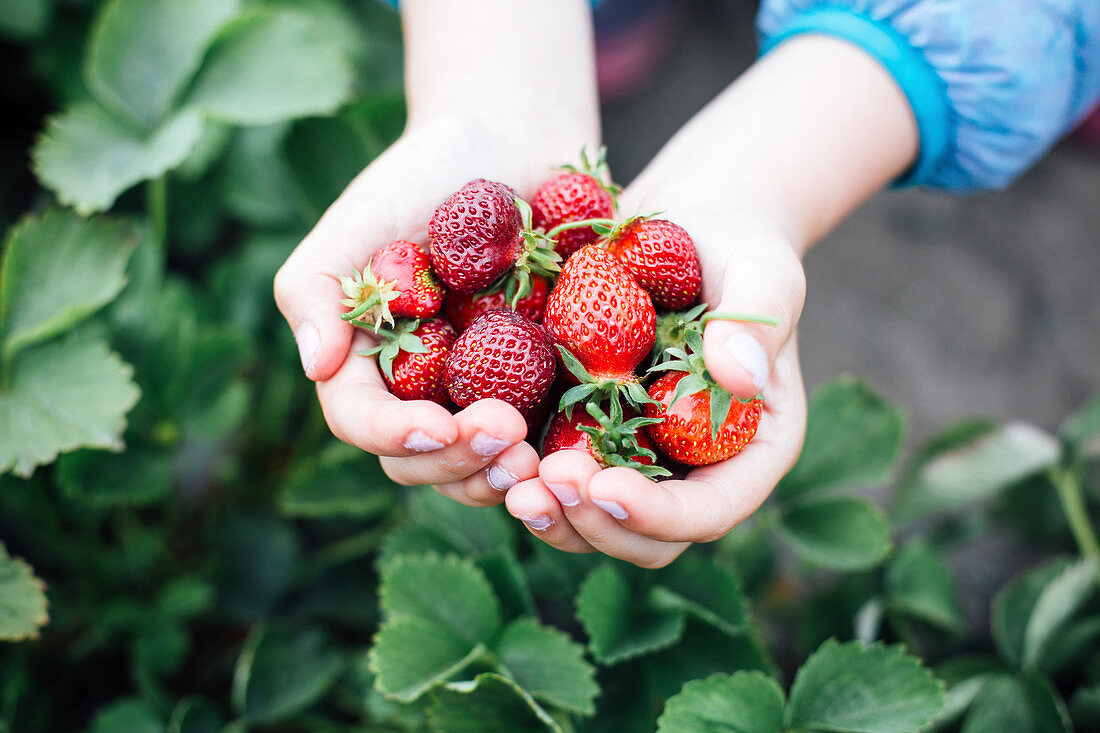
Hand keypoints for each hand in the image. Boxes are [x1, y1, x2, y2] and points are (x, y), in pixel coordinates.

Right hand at [274, 111, 596, 506]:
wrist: (515, 141)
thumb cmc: (426, 173)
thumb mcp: (359, 217)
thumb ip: (317, 286)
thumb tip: (315, 365)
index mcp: (368, 362)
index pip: (362, 421)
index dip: (394, 436)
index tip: (435, 426)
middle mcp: (422, 392)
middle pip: (422, 462)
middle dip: (457, 462)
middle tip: (504, 435)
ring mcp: (482, 397)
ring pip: (480, 468)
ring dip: (503, 475)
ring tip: (535, 458)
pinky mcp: (542, 391)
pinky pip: (545, 443)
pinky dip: (557, 459)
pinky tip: (580, 454)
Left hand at [505, 183, 808, 565]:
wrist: (688, 226)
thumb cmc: (738, 247)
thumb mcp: (761, 271)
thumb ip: (755, 321)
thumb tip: (741, 375)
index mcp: (748, 451)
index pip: (709, 511)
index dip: (658, 515)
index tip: (607, 487)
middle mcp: (692, 472)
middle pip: (647, 539)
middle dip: (595, 524)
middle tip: (547, 483)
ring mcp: (638, 459)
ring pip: (594, 524)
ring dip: (552, 514)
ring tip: (511, 481)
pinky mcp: (587, 435)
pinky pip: (555, 477)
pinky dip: (523, 476)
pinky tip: (487, 447)